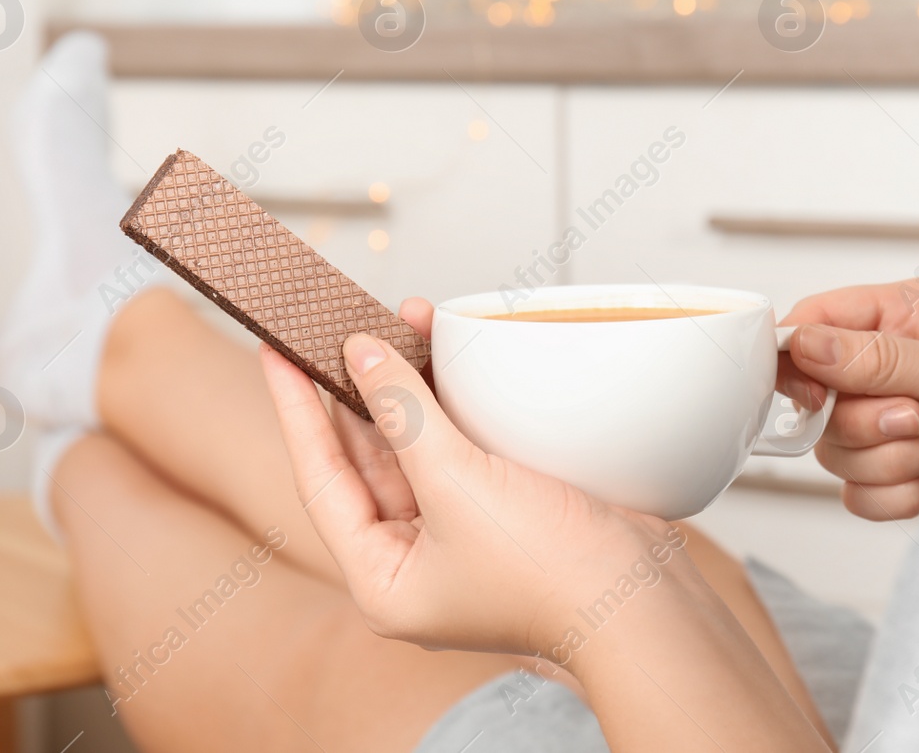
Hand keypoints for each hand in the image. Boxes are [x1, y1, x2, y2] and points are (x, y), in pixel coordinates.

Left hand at [258, 300, 685, 663]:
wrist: (642, 598)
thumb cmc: (549, 571)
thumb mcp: (456, 483)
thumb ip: (403, 414)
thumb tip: (361, 355)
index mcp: (383, 579)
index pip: (320, 479)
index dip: (295, 409)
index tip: (276, 350)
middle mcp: (414, 561)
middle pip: (365, 460)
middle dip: (358, 389)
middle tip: (334, 325)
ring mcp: (460, 536)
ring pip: (414, 446)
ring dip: (408, 387)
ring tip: (398, 320)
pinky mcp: (503, 511)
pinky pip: (459, 446)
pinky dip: (451, 403)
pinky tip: (444, 356)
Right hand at [779, 280, 918, 519]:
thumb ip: (878, 358)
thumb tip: (802, 344)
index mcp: (908, 315)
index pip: (817, 322)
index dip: (798, 357)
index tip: (813, 391)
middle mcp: (895, 366)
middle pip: (819, 399)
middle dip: (865, 421)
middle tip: (918, 418)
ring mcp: (897, 424)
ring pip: (836, 452)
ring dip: (890, 459)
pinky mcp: (905, 475)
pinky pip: (860, 496)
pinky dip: (898, 493)